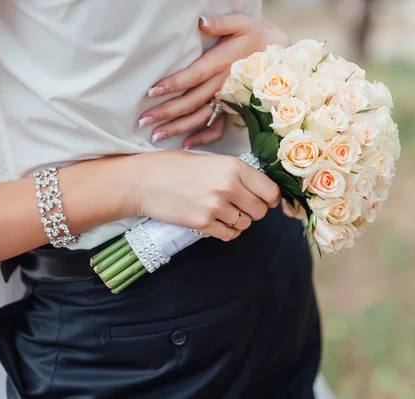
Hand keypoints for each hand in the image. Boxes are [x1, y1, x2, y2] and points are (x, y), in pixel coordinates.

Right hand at [123, 150, 280, 240]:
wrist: (143, 180)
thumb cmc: (174, 167)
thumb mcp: (211, 160)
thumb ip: (236, 174)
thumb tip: (260, 189)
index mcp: (234, 166)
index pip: (270, 191)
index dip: (271, 199)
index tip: (265, 201)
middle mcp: (228, 186)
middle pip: (260, 211)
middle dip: (253, 212)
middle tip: (239, 207)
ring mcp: (215, 206)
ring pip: (245, 224)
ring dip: (238, 222)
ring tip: (221, 212)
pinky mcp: (202, 223)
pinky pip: (229, 235)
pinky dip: (226, 232)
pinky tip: (215, 222)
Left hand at [139, 14, 289, 149]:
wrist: (276, 53)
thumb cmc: (254, 34)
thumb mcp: (242, 22)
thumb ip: (222, 22)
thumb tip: (202, 21)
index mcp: (223, 63)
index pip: (194, 75)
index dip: (174, 84)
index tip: (152, 91)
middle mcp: (223, 85)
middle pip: (192, 101)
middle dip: (167, 112)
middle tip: (143, 121)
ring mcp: (227, 100)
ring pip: (201, 118)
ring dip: (178, 128)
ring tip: (155, 136)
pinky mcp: (232, 109)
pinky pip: (219, 128)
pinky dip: (203, 138)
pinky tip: (186, 144)